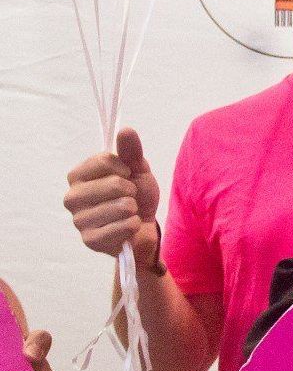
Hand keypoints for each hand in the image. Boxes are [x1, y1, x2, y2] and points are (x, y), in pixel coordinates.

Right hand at [64, 127, 161, 267]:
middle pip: (114, 184)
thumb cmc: (135, 196)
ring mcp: (78, 221)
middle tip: (129, 197)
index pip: (104, 160)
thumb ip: (131, 151)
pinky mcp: (90, 241)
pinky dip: (133, 226)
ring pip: (121, 207)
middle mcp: (71, 197)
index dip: (125, 167)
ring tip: (128, 213)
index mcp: (77, 176)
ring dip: (134, 209)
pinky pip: (122, 228)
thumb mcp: (137, 169)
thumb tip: (126, 130)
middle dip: (131, 190)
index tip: (126, 175)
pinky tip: (129, 227)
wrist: (143, 228)